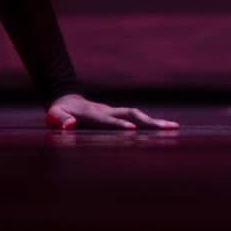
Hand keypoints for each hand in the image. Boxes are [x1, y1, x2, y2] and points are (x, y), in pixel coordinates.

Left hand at [48, 92, 179, 130]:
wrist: (67, 100)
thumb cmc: (59, 111)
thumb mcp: (54, 115)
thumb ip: (60, 120)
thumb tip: (68, 126)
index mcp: (92, 114)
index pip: (108, 120)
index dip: (119, 124)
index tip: (132, 129)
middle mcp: (107, 111)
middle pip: (131, 114)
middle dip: (149, 121)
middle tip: (170, 128)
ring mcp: (114, 112)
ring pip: (137, 114)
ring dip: (155, 122)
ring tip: (175, 128)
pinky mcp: (118, 115)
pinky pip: (136, 118)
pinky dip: (150, 124)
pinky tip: (165, 130)